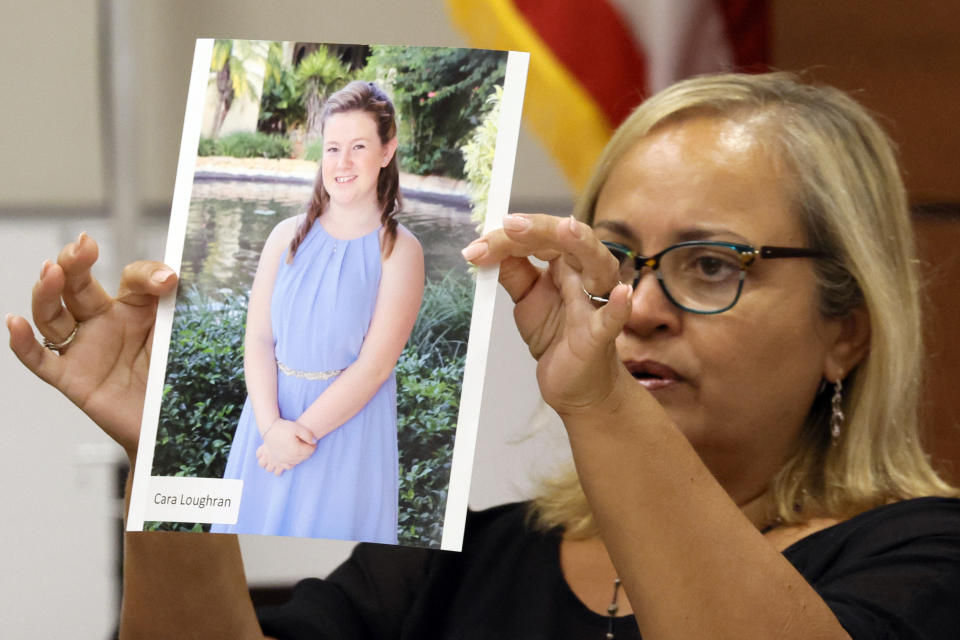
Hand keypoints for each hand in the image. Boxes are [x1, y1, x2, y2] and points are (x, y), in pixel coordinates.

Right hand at [6, 233, 176, 459]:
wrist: (174, 425)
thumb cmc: (176, 377)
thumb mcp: (181, 334)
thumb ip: (175, 304)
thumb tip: (170, 277)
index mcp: (134, 307)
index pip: (131, 278)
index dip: (147, 275)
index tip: (167, 281)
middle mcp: (104, 323)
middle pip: (78, 286)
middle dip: (74, 263)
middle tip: (81, 247)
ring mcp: (84, 349)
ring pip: (52, 316)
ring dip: (47, 293)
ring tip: (51, 272)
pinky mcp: (72, 379)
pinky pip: (40, 360)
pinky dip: (22, 343)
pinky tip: (15, 323)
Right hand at [256, 418, 315, 474]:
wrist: (269, 429)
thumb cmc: (283, 427)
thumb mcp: (298, 427)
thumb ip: (308, 435)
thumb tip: (314, 442)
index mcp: (296, 449)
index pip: (310, 451)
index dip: (313, 446)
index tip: (313, 441)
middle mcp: (290, 457)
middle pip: (305, 457)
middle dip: (308, 451)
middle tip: (308, 444)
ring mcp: (283, 460)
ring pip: (297, 462)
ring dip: (301, 457)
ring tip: (301, 449)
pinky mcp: (278, 460)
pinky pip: (288, 466)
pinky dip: (293, 462)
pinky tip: (294, 456)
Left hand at [464, 214, 634, 415]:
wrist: (574, 384)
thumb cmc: (556, 334)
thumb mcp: (527, 298)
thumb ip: (512, 271)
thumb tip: (484, 247)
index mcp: (566, 262)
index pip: (540, 237)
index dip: (509, 237)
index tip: (477, 247)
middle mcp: (584, 275)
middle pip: (569, 240)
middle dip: (540, 229)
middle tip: (510, 224)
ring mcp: (595, 303)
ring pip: (598, 266)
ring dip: (583, 246)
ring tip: (568, 229)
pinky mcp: (599, 336)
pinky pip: (612, 320)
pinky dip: (617, 307)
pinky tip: (621, 294)